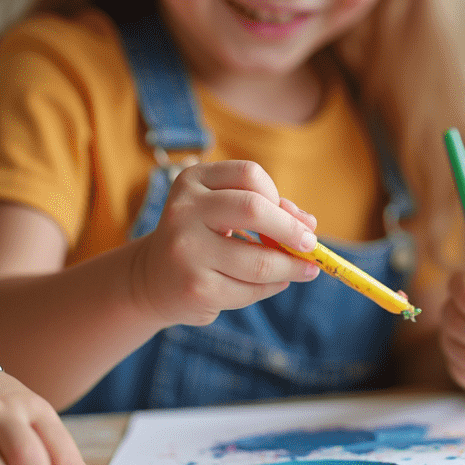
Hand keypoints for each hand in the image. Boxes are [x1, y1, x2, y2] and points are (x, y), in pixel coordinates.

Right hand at [130, 160, 320, 327]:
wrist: (153, 278)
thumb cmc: (201, 238)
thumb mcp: (224, 211)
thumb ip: (266, 209)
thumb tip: (308, 224)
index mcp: (192, 181)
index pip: (249, 175)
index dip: (279, 196)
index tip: (295, 218)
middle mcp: (184, 210)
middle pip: (253, 209)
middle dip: (291, 230)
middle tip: (311, 244)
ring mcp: (186, 251)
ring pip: (259, 261)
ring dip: (290, 268)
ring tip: (304, 270)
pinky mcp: (195, 288)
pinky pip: (250, 290)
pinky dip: (271, 287)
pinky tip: (275, 284)